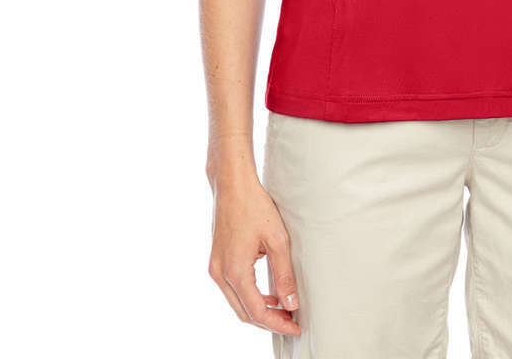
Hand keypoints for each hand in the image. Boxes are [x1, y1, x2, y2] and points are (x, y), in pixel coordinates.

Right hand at [207, 169, 301, 335]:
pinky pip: (232, 289)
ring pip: (237, 303)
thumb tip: (292, 303)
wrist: (231, 184)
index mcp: (235, 272)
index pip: (257, 312)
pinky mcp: (215, 261)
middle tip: (292, 321)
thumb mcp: (277, 240)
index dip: (278, 324)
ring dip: (259, 310)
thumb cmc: (255, 206)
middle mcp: (220, 275)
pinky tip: (267, 293)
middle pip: (245, 313)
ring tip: (283, 309)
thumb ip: (284, 274)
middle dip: (269, 321)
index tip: (296, 328)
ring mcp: (215, 268)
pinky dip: (249, 297)